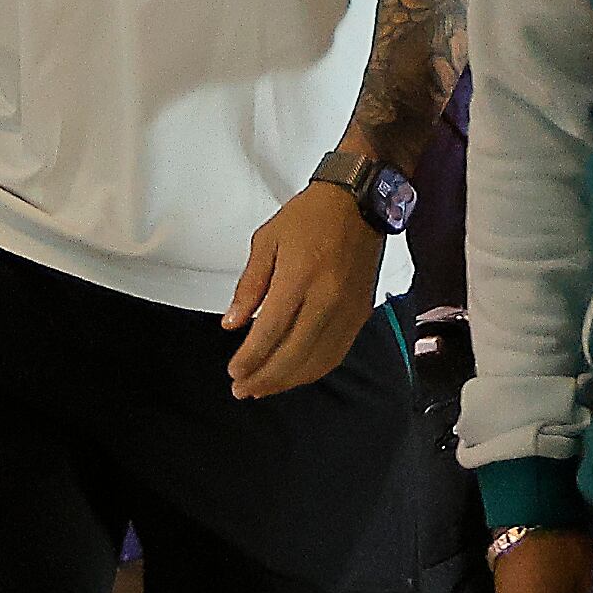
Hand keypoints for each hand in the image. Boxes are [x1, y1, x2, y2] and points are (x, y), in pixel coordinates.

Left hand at [222, 182, 385, 398]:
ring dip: (288, 380)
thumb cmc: (310, 217)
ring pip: (317, 360)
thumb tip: (232, 322)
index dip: (250, 358)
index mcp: (299, 277)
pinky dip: (314, 370)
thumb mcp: (267, 241)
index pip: (270, 331)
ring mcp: (347, 310)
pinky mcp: (360, 314)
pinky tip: (295, 375)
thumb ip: (249, 285)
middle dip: (265, 378)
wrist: (359, 203)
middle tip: (243, 389)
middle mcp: (327, 298)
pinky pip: (336, 353)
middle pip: (293, 354)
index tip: (234, 371)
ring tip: (264, 388)